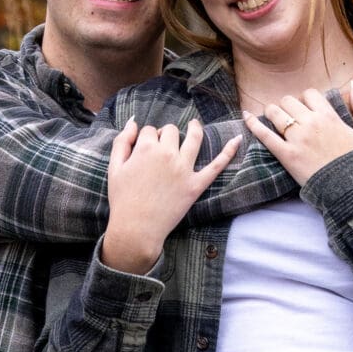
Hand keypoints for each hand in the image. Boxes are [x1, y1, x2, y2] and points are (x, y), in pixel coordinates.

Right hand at [100, 118, 239, 273]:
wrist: (136, 228)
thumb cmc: (122, 199)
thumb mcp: (114, 168)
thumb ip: (122, 142)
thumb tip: (133, 123)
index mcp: (146, 148)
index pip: (150, 130)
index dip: (148, 137)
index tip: (146, 146)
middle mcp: (167, 154)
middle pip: (171, 131)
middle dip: (167, 134)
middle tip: (163, 145)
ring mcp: (184, 169)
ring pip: (194, 138)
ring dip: (195, 128)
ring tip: (195, 125)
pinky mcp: (195, 185)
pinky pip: (216, 166)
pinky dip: (228, 152)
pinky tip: (238, 139)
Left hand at [242, 82, 352, 183]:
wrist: (352, 189)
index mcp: (329, 116)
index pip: (310, 94)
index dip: (305, 99)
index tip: (305, 109)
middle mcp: (311, 123)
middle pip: (289, 101)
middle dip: (287, 105)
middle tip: (287, 115)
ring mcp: (297, 139)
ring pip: (275, 113)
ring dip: (271, 111)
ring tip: (270, 115)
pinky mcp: (286, 155)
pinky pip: (265, 135)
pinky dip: (253, 125)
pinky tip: (246, 117)